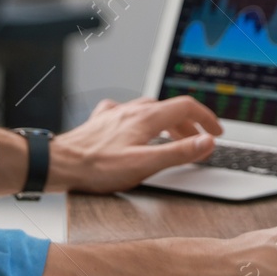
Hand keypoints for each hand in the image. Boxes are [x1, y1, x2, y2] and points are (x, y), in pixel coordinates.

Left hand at [49, 96, 222, 193]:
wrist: (59, 164)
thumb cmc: (97, 168)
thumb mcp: (145, 164)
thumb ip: (178, 153)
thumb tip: (207, 143)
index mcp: (146, 118)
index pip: (186, 108)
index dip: (206, 119)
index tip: (217, 132)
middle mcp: (131, 110)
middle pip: (170, 109)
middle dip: (190, 124)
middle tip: (199, 141)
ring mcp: (115, 114)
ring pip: (149, 110)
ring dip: (167, 122)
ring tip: (172, 138)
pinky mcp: (101, 122)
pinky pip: (126, 113)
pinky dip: (140, 120)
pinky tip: (134, 128)